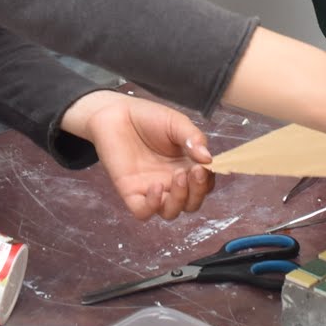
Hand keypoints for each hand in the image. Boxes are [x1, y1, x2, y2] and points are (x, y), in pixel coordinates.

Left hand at [65, 91, 215, 220]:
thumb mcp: (177, 123)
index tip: (206, 166)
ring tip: (178, 176)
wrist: (116, 113)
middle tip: (195, 172)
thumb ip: (194, 138)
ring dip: (179, 200)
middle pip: (191, 203)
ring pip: (171, 212)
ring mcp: (151, 189)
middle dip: (198, 192)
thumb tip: (209, 160)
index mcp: (186, 167)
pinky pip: (143, 212)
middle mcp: (170, 182)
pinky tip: (156, 186)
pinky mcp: (130, 192)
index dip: (208, 180)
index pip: (204, 185)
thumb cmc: (148, 117)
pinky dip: (153, 205)